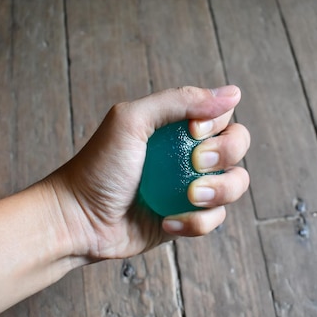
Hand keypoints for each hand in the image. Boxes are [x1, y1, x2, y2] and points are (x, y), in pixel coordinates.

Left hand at [42, 85, 250, 259]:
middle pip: (237, 145)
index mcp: (175, 126)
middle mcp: (187, 154)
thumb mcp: (131, 120)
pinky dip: (196, 222)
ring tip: (190, 197)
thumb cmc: (99, 167)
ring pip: (236, 183)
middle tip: (195, 163)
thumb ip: (178, 101)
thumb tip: (233, 94)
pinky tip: (167, 222)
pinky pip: (215, 219)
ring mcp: (190, 188)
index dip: (217, 122)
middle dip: (225, 153)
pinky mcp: (187, 219)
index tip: (192, 131)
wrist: (79, 219)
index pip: (220, 114)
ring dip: (220, 190)